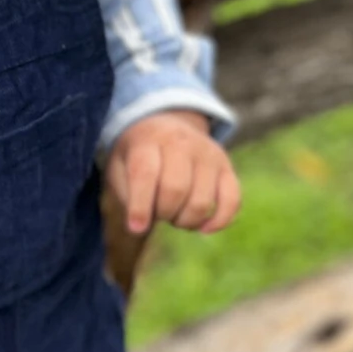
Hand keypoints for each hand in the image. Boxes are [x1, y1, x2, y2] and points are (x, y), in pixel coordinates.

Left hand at [106, 110, 241, 236]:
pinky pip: (232, 201)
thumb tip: (143, 226)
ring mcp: (208, 154)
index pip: (146, 174)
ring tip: (175, 215)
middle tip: (158, 213)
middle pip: (175, 190)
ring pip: (202, 202)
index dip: (140, 206)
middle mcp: (182, 143)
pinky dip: (219, 222)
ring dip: (185, 221)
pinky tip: (203, 229)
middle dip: (163, 213)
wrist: (166, 122)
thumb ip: (128, 194)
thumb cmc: (138, 155)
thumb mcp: (120, 166)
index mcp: (149, 140)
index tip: (136, 228)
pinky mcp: (227, 167)